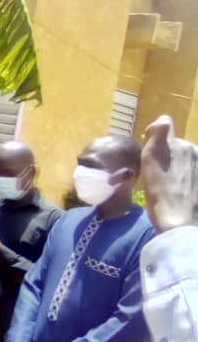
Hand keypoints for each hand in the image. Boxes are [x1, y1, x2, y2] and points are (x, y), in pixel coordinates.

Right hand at [142, 115, 196, 231]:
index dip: (154, 132)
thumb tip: (162, 120)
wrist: (181, 221)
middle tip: (158, 174)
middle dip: (169, 154)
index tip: (148, 147)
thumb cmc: (159, 194)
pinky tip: (184, 191)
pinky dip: (188, 177)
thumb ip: (158, 136)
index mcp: (176, 144)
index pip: (164, 124)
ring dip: (179, 166)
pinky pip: (193, 171)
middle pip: (177, 144)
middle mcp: (193, 149)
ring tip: (172, 185)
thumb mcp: (149, 163)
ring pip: (187, 158)